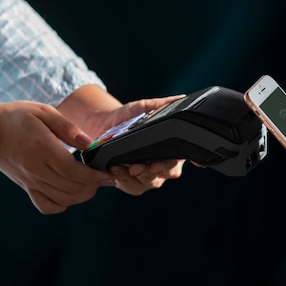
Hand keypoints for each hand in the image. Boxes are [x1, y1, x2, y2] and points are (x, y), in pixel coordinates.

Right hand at [0, 101, 117, 213]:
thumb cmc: (17, 117)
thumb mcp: (44, 112)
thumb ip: (68, 128)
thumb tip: (89, 144)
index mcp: (41, 148)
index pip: (72, 171)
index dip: (94, 177)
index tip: (109, 175)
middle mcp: (35, 169)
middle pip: (71, 188)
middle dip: (94, 186)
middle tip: (104, 177)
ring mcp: (30, 181)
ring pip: (63, 199)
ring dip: (83, 195)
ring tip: (93, 184)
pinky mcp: (26, 187)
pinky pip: (46, 206)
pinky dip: (63, 204)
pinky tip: (71, 192)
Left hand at [65, 91, 188, 195]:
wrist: (104, 125)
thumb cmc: (130, 117)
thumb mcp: (147, 107)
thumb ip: (165, 104)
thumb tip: (182, 98)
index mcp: (172, 150)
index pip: (181, 158)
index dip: (180, 161)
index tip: (171, 159)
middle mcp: (164, 166)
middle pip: (167, 173)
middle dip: (158, 169)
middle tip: (149, 165)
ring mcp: (149, 178)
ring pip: (150, 182)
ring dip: (140, 175)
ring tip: (131, 167)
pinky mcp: (132, 184)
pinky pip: (132, 186)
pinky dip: (124, 179)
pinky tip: (117, 169)